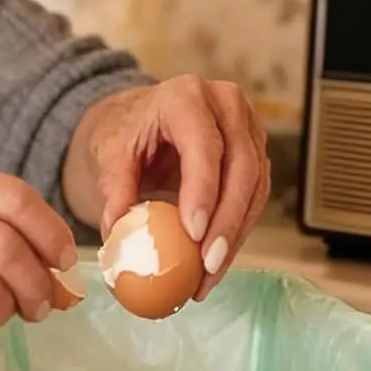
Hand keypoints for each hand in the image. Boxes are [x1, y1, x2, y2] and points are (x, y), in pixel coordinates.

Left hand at [72, 78, 269, 299]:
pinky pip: (257, 196)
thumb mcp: (113, 152)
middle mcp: (226, 105)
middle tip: (207, 263)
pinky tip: (218, 261)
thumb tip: (117, 230)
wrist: (147, 120)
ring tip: (210, 273)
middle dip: (227, 221)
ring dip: (236, 234)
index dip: (203, 189)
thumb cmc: (130, 132)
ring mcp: (248, 127)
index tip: (193, 233)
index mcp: (185, 96)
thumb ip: (115, 186)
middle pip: (241, 167)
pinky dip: (239, 231)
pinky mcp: (257, 152)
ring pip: (256, 185)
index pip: (204, 144)